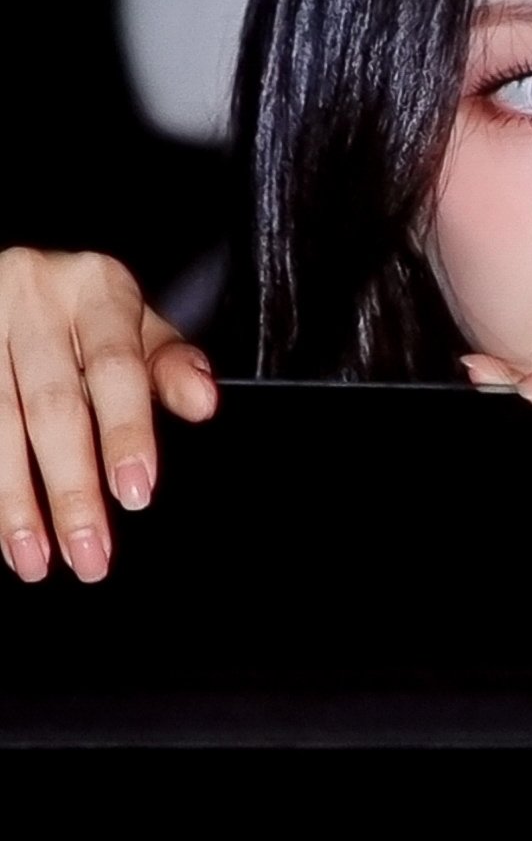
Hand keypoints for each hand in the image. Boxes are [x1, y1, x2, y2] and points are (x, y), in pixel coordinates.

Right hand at [0, 248, 217, 581]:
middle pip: (52, 405)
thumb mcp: (138, 329)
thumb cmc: (92, 318)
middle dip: (70, 488)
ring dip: (13, 500)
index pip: (114, 367)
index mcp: (96, 287)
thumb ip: (170, 367)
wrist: (17, 281)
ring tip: (33, 559)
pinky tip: (1, 528)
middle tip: (90, 553)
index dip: (125, 432)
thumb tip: (204, 402)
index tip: (135, 494)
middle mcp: (33, 293)